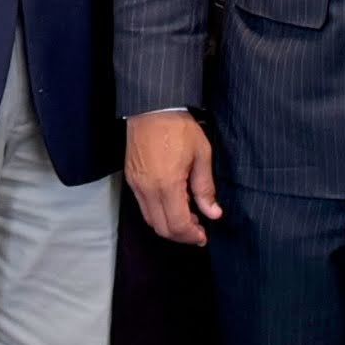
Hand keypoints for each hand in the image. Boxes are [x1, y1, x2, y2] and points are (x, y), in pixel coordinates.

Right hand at [125, 109, 221, 246]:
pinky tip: (173, 205)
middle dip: (181, 235)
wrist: (153, 108)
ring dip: (169, 226)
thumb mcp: (202, 155)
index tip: (204, 236)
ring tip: (188, 218)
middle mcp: (147, 190)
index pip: (177, 225)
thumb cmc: (180, 128)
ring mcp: (136, 185)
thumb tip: (213, 213)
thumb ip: (205, 188)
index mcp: (167, 185)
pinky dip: (158, 214)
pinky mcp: (131, 179)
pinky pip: (143, 207)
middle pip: (162, 228)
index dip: (192, 236)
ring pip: (150, 220)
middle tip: (198, 231)